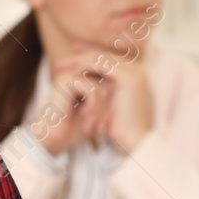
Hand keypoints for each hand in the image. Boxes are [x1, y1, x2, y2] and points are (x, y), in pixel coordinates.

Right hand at [33, 53, 110, 155]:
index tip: (105, 127)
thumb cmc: (75, 129)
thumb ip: (111, 101)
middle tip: (102, 129)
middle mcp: (82, 72)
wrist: (54, 137)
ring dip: (102, 110)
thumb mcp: (99, 114)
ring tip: (95, 127)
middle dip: (108, 109)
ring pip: (104, 86)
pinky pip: (93, 88)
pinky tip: (85, 118)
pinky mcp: (68, 79)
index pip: (114, 83)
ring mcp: (74, 73)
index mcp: (89, 77)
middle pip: (112, 84)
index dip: (113, 105)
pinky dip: (94, 106)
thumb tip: (133, 98)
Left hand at [36, 44, 151, 155]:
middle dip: (82, 56)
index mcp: (136, 77)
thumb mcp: (110, 107)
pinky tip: (72, 68)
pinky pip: (102, 64)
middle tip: (62, 61)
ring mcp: (136, 72)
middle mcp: (138, 71)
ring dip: (79, 60)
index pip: (109, 61)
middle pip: (105, 56)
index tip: (71, 60)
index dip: (89, 58)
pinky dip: (85, 65)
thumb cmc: (123, 130)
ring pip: (102, 58)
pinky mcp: (129, 77)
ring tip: (61, 66)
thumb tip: (87, 88)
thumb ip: (103, 94)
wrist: (136, 142)